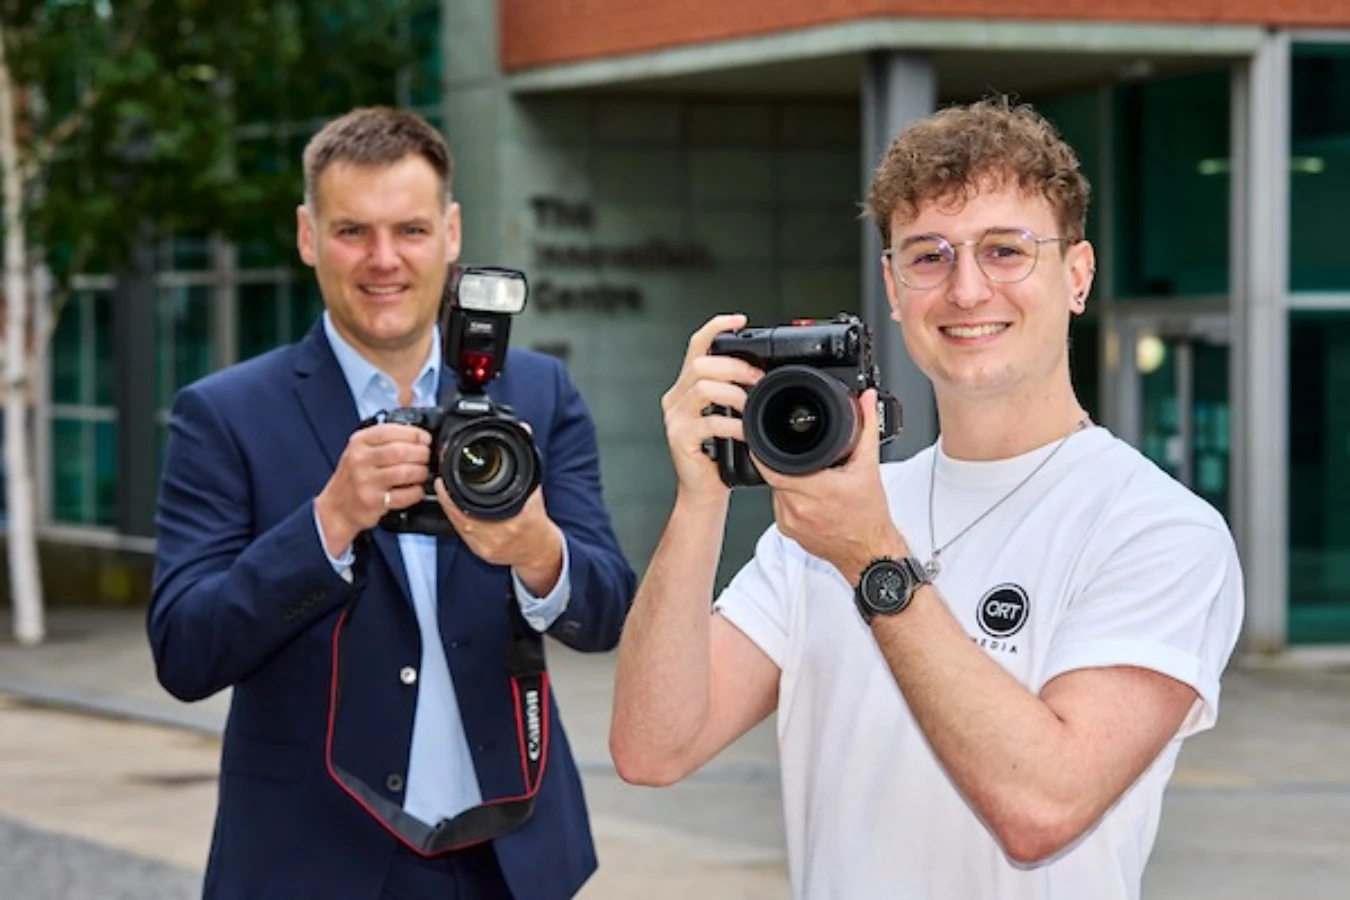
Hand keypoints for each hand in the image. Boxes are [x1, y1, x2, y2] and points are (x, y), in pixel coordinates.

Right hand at [315, 424, 430, 555]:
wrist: (336, 507)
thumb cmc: (354, 476)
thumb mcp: (361, 449)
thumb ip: (385, 439)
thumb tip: (418, 435)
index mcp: (359, 442)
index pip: (390, 431)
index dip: (414, 434)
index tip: (424, 439)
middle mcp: (360, 460)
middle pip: (401, 451)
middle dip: (421, 453)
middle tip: (426, 457)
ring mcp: (366, 482)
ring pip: (405, 472)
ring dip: (421, 472)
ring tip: (422, 473)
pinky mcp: (373, 502)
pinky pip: (405, 495)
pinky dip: (416, 492)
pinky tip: (415, 489)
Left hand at [434, 480, 563, 594]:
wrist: (539, 550)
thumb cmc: (536, 524)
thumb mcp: (534, 497)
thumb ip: (525, 475)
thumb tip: (524, 449)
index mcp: (512, 521)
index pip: (474, 508)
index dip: (452, 496)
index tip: (444, 482)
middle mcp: (498, 536)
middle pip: (460, 518)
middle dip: (447, 501)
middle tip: (440, 485)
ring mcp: (487, 547)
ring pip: (458, 526)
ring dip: (449, 511)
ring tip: (444, 495)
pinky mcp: (481, 553)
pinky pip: (462, 535)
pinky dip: (456, 522)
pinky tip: (453, 512)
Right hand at [660, 314, 762, 500]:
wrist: (703, 493)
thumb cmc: (719, 455)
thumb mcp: (726, 417)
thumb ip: (733, 394)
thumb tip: (760, 374)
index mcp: (686, 388)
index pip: (697, 346)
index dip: (716, 328)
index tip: (739, 319)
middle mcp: (676, 398)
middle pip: (701, 363)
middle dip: (735, 366)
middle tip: (758, 380)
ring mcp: (675, 418)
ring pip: (704, 387)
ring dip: (734, 393)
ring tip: (751, 406)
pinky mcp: (680, 438)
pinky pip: (709, 421)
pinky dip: (733, 424)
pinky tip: (744, 431)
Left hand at [760, 389, 904, 580]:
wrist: (869, 552)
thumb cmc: (870, 517)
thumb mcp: (869, 468)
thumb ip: (866, 429)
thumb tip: (866, 401)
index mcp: (818, 489)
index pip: (774, 467)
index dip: (766, 451)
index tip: (765, 439)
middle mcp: (799, 508)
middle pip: (775, 475)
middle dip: (784, 464)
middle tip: (802, 460)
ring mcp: (790, 522)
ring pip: (775, 490)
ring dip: (786, 481)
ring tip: (809, 478)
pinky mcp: (787, 531)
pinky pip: (778, 506)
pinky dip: (788, 497)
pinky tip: (807, 495)